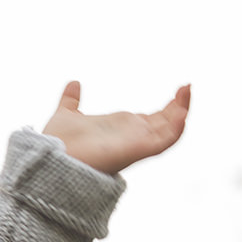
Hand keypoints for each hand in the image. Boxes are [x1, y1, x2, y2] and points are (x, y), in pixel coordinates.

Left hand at [42, 81, 190, 174]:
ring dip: (181, 111)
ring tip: (187, 91)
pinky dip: (177, 127)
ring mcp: (137, 142)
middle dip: (179, 106)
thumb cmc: (59, 143)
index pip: (152, 119)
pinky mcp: (140, 149)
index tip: (179, 89)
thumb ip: (71, 99)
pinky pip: (166, 141)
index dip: (168, 106)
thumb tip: (74, 83)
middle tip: (187, 87)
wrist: (54, 158)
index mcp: (121, 128)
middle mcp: (132, 135)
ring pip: (169, 130)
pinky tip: (182, 112)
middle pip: (165, 122)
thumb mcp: (67, 113)